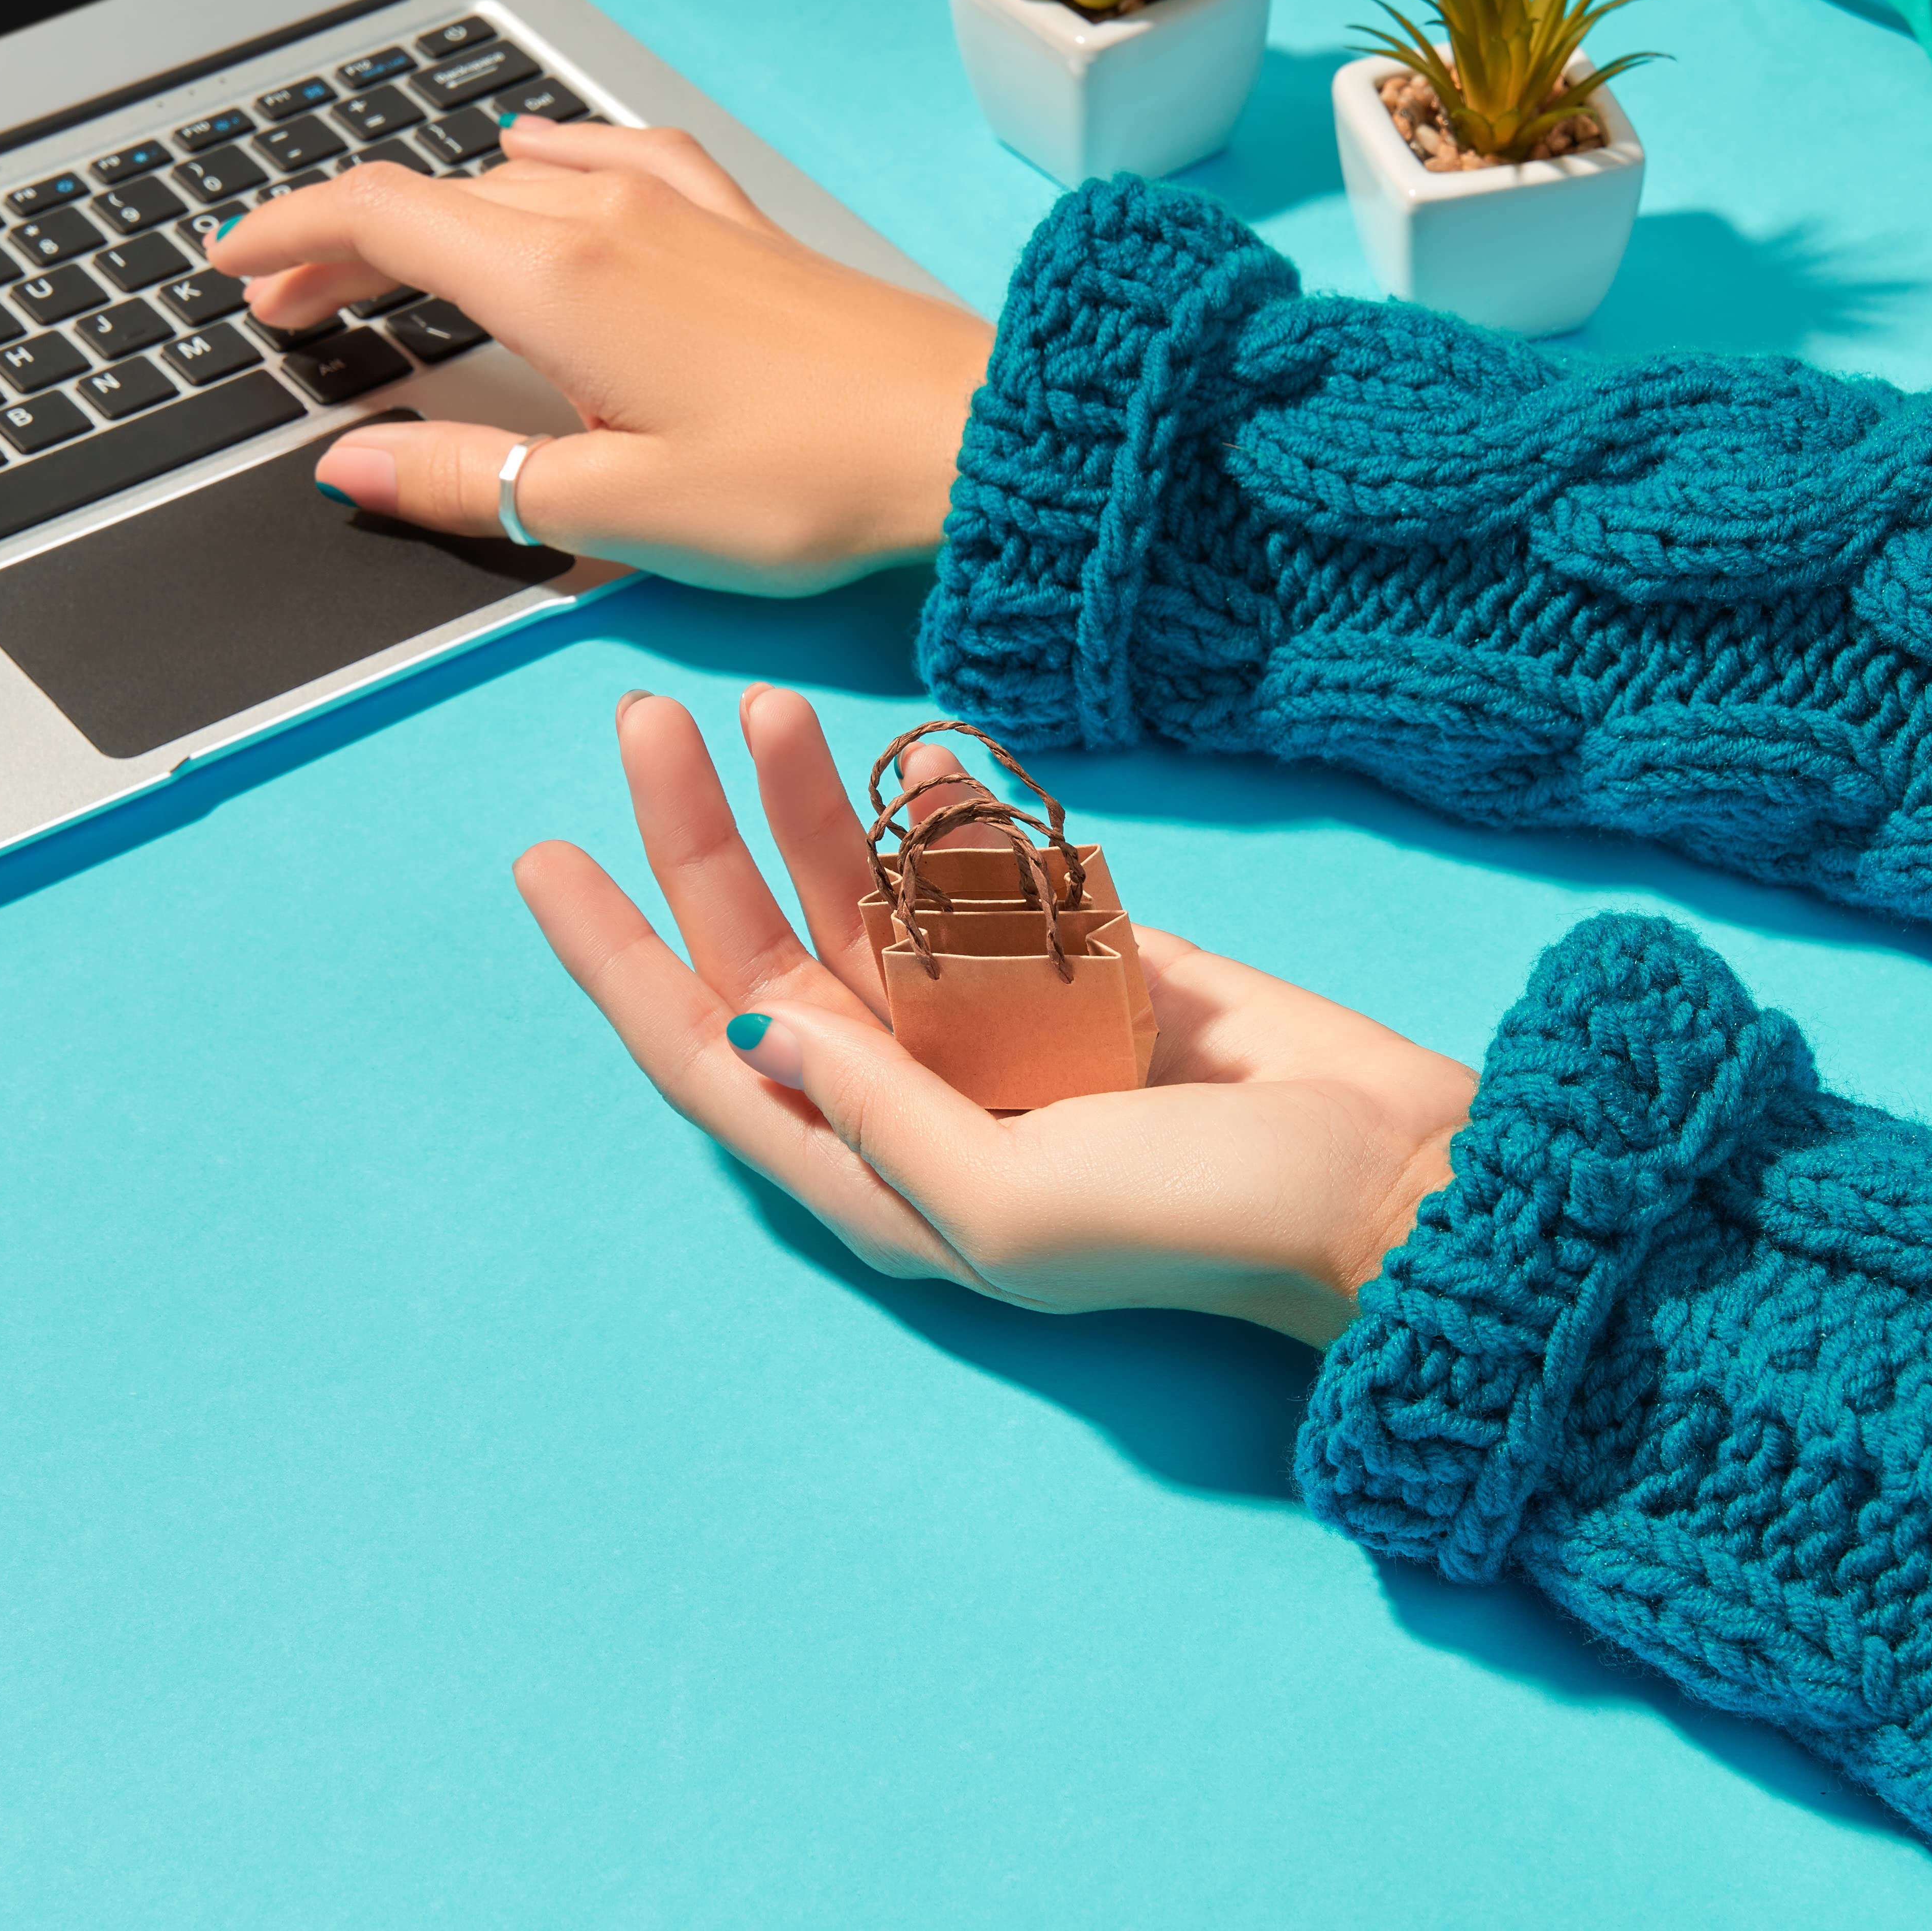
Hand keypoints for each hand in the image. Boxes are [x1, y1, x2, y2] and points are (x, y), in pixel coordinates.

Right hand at [209, 120, 993, 594]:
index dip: (288, 233)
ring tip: (387, 252)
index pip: (378, 220)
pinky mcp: (734, 229)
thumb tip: (355, 468)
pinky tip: (539, 158)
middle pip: (431, 200)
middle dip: (341, 242)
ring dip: (430, 211)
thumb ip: (473, 480)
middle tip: (289, 299)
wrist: (962, 433)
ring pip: (510, 182)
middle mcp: (604, 220)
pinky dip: (544, 161)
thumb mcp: (615, 508)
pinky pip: (610, 160)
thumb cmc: (808, 479)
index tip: (233, 267)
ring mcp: (675, 213)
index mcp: (556, 281)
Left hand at [513, 688, 1477, 1348]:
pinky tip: (904, 755)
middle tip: (649, 724)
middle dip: (701, 844)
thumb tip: (754, 1027)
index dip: (618, 965)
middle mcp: (918, 1099)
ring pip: (861, 897)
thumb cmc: (1202, 1222)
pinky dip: (937, 813)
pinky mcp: (1086, 960)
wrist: (1386, 1183)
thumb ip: (874, 1117)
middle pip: (767, 954)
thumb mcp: (1011, 1203)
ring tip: (762, 708)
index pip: (706, 1060)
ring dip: (806, 806)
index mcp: (879, 1177)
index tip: (545, 859)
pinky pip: (979, 875)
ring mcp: (1000, 1024)